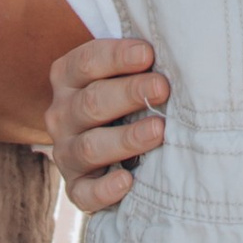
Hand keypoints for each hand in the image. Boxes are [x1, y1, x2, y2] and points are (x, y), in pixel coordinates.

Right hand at [46, 35, 169, 213]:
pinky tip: (128, 181)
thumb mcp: (124, 73)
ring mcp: (66, 152)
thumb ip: (140, 62)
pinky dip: (104, 190)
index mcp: (68, 78)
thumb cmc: (125, 96)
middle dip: (129, 93)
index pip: (86, 62)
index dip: (116, 57)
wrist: (105, 140)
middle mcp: (62, 114)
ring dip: (125, 138)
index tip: (148, 53)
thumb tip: (180, 50)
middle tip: (163, 88)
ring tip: (158, 130)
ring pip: (90, 147)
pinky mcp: (76, 186)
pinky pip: (83, 193)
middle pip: (91, 102)